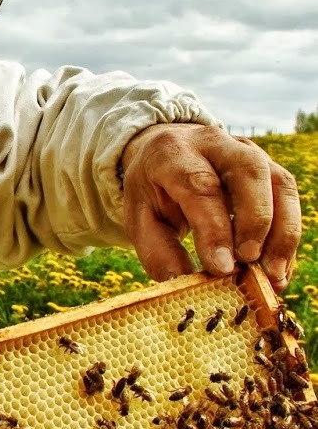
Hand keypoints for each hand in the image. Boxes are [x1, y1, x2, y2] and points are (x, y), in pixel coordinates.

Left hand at [120, 122, 300, 291]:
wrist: (167, 153)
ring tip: (272, 275)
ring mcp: (248, 150)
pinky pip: (288, 198)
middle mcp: (215, 143)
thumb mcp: (140, 217)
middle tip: (248, 263)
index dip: (215, 228)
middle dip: (255, 222)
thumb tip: (184, 285)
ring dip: (282, 232)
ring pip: (279, 183)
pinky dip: (287, 236)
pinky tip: (278, 269)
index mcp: (172, 152)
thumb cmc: (153, 190)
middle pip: (248, 172)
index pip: (200, 186)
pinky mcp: (270, 166)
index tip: (223, 268)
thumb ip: (158, 249)